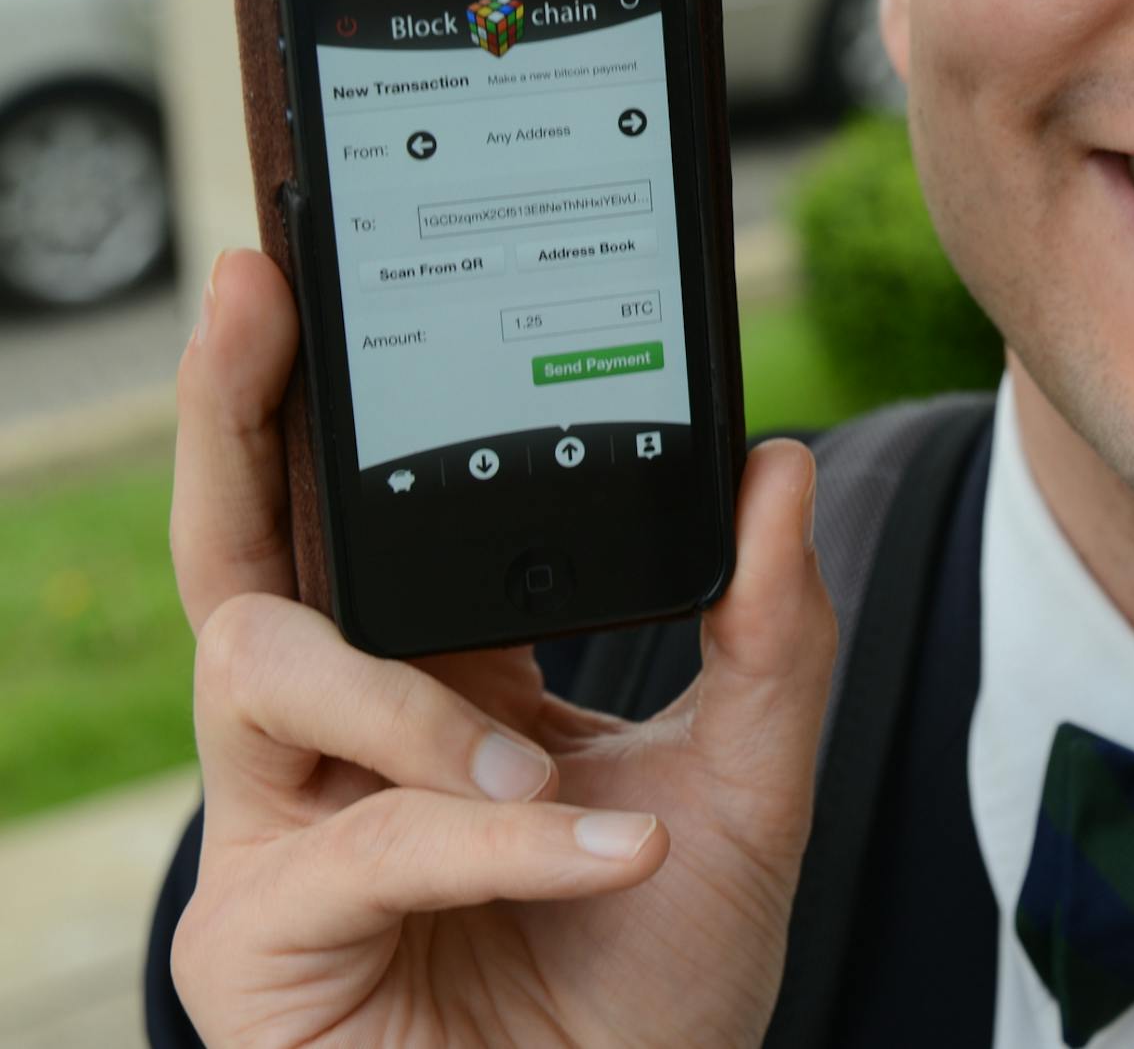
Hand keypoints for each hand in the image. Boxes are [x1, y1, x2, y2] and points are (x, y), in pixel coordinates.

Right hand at [167, 249, 835, 1047]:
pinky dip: (490, 837)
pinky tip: (602, 854)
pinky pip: (356, 840)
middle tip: (256, 290)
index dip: (338, 408)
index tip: (346, 283)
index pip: (367, 524)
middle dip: (232, 412)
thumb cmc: (655, 983)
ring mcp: (280, 833)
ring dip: (420, 705)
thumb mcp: (746, 788)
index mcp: (435, 687)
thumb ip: (768, 633)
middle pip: (241, 545)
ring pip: (265, 668)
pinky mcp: (255, 938)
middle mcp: (338, 740)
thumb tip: (774, 463)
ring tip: (548, 769)